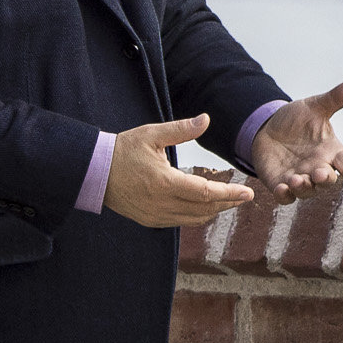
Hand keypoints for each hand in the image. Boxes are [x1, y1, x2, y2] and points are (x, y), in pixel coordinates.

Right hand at [102, 114, 251, 227]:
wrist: (94, 172)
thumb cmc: (123, 150)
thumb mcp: (152, 134)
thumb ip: (181, 130)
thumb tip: (206, 119)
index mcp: (164, 183)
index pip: (205, 194)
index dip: (229, 194)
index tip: (248, 193)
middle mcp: (161, 204)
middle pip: (203, 210)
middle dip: (227, 204)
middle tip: (245, 197)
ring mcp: (154, 215)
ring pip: (192, 219)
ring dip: (213, 211)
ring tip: (229, 202)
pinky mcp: (148, 220)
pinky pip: (179, 222)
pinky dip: (196, 216)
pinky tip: (205, 208)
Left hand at [246, 81, 342, 199]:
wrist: (268, 127)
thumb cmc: (298, 119)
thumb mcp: (315, 106)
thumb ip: (334, 99)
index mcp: (330, 151)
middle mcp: (317, 167)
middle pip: (327, 181)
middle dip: (325, 180)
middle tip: (320, 174)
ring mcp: (299, 178)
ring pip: (306, 191)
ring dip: (303, 188)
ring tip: (295, 179)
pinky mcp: (280, 184)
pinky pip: (284, 197)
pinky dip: (284, 196)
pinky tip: (281, 189)